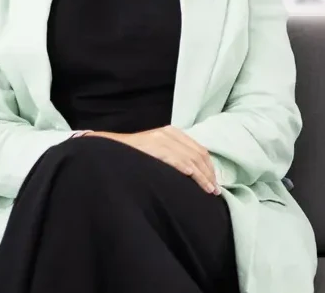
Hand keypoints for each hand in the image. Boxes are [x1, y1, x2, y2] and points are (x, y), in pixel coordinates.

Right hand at [91, 126, 218, 194]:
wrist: (110, 148)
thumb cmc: (134, 155)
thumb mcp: (157, 150)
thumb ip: (173, 156)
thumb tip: (193, 172)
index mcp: (172, 133)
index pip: (199, 150)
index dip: (209, 167)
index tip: (214, 183)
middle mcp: (169, 133)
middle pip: (198, 154)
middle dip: (209, 174)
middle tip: (214, 190)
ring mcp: (161, 139)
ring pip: (190, 158)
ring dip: (202, 176)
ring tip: (208, 190)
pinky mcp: (154, 146)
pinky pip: (175, 158)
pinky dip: (186, 168)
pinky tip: (193, 178)